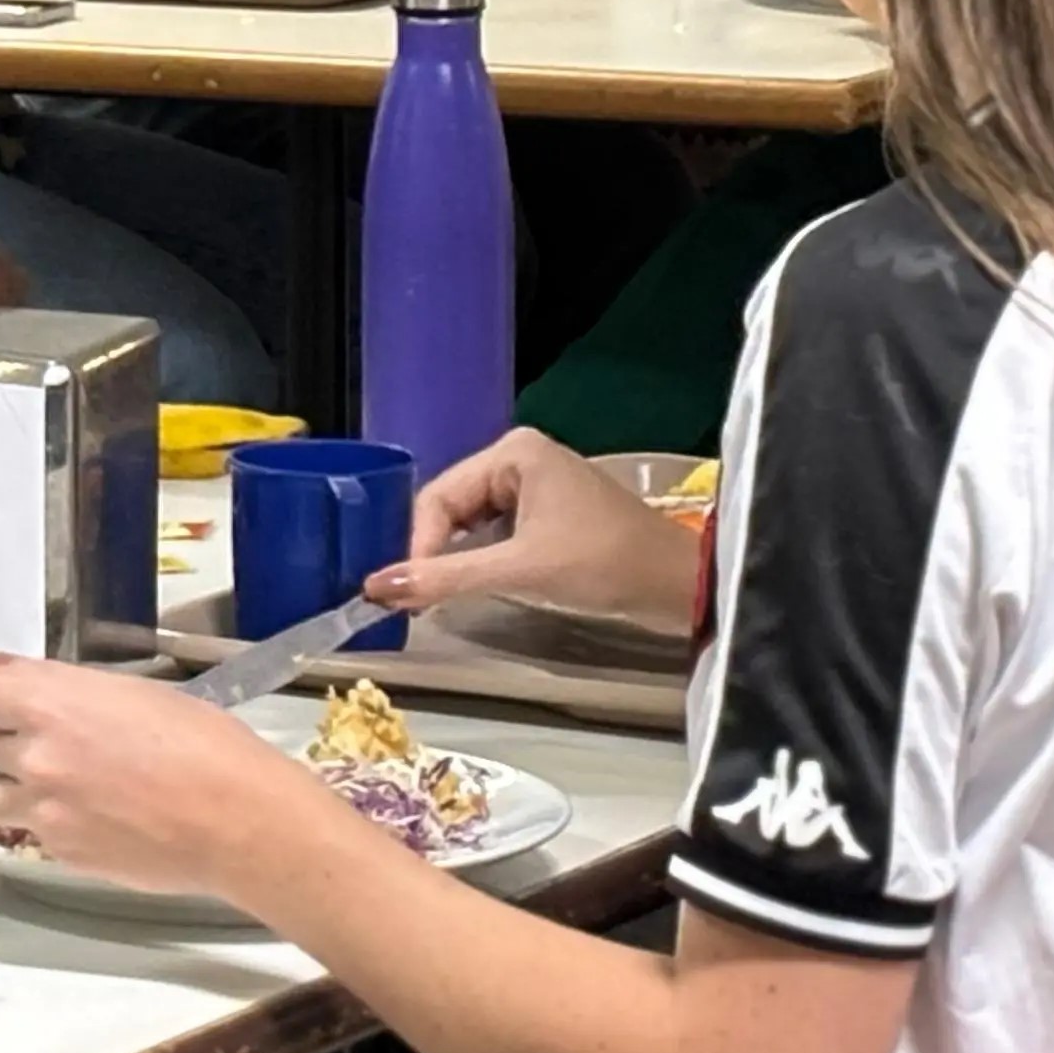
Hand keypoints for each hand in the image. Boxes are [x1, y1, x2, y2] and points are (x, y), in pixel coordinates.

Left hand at [0, 655, 328, 898]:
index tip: (3, 702)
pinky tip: (97, 815)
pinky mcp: (61, 852)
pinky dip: (50, 822)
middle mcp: (36, 757)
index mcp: (51, 704)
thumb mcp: (130, 690)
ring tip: (66, 785)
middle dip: (17, 741)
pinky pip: (30, 831)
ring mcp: (44, 810)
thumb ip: (51, 681)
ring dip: (16, 786)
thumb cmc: (201, 743)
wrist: (237, 818)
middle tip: (68, 744)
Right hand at [367, 427, 694, 633]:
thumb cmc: (603, 563)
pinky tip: (471, 587)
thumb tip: (376, 587)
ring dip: (456, 559)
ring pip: (472, 523)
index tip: (406, 593)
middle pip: (452, 506)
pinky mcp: (550, 513)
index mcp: (513, 452)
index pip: (439, 496)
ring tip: (437, 597)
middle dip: (434, 551)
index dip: (417, 545)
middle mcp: (521, 458)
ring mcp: (538, 485)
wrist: (677, 584)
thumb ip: (446, 577)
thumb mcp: (521, 570)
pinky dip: (481, 560)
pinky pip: (497, 533)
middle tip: (414, 600)